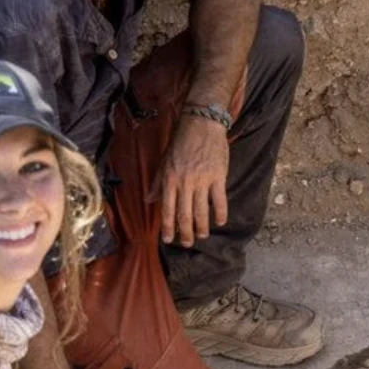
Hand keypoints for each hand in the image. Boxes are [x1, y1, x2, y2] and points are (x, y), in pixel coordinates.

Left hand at [155, 114, 229, 247]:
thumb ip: (158, 182)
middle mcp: (185, 182)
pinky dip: (220, 213)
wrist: (202, 125)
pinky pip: (220, 200)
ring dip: (202, 226)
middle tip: (187, 244)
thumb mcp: (164, 161)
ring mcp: (202, 180)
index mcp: (170, 179)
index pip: (167, 209)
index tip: (168, 239)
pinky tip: (220, 222)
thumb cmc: (181, 142)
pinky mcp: (218, 177)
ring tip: (202, 236)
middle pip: (184, 214)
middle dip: (185, 232)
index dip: (167, 226)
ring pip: (202, 210)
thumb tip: (147, 199)